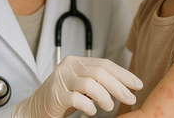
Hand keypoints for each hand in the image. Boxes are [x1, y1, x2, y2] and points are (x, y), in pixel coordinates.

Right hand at [12, 55, 142, 117]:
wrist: (36, 107)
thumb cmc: (63, 96)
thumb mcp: (82, 85)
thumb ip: (98, 81)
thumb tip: (125, 85)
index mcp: (77, 61)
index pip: (105, 64)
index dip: (123, 74)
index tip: (137, 84)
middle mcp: (69, 66)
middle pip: (100, 72)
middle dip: (119, 86)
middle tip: (131, 98)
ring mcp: (62, 79)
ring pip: (90, 83)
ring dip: (105, 96)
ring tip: (110, 107)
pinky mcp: (56, 94)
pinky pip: (77, 98)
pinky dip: (89, 106)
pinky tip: (92, 111)